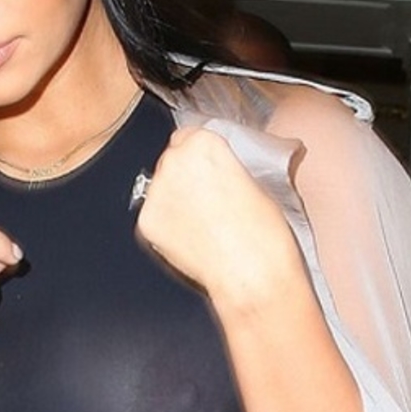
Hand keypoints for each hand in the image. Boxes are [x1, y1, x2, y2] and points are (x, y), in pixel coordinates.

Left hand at [136, 128, 302, 299]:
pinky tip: (192, 237)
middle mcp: (173, 162)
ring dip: (175, 197)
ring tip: (203, 222)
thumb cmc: (264, 234)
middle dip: (186, 175)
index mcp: (203, 144)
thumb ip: (229, 166)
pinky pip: (155, 214)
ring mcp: (156, 192)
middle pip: (172, 159)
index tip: (207, 168)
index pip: (190, 136)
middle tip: (207, 198)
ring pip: (161, 187)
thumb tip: (223, 168)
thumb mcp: (258, 181)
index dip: (199, 155)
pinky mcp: (146, 222)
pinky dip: (168, 223)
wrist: (252, 276)